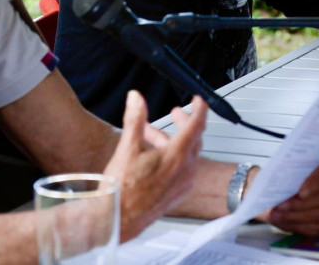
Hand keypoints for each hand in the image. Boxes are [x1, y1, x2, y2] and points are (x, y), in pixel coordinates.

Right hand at [103, 91, 206, 240]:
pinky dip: (173, 157)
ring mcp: (183, 184)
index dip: (199, 108)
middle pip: (194, 138)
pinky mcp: (178, 194)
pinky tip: (153, 157)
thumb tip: (136, 98)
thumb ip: (135, 119)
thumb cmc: (122, 188)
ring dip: (173, 140)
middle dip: (184, 122)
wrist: (118, 219)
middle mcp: (185, 170)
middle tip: (175, 113)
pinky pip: (183, 169)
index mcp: (176, 156)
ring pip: (186, 154)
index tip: (198, 100)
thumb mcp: (127, 147)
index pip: (197, 125)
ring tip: (150, 135)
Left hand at [263, 159, 318, 236]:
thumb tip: (282, 185)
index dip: (314, 183)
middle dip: (301, 204)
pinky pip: (317, 228)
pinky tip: (284, 221)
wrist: (286, 192)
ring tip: (277, 215)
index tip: (300, 192)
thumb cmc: (288, 179)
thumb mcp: (285, 172)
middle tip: (281, 206)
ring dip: (296, 216)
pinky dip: (298, 225)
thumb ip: (287, 175)